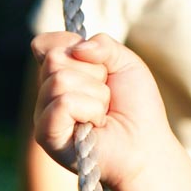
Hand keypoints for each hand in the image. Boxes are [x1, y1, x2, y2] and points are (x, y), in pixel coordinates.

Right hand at [31, 32, 170, 188]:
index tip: (100, 66)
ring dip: (97, 94)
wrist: (147, 146)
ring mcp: (43, 114)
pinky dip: (90, 109)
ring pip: (60, 80)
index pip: (45, 44)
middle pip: (54, 58)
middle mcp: (45, 93)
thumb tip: (77, 48)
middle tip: (107, 96)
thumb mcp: (126, 63)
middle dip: (94, 73)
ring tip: (103, 112)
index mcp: (59, 74)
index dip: (73, 46)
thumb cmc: (136, 107)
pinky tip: (96, 124)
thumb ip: (103, 44)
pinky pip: (63, 103)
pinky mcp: (46, 135)